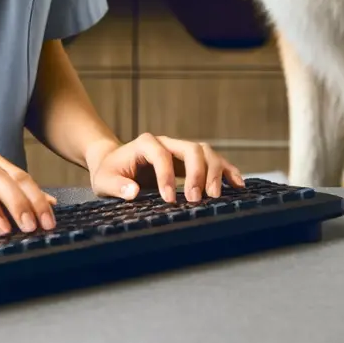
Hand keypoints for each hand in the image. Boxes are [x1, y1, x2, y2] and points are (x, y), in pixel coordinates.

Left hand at [86, 132, 243, 202]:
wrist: (115, 163)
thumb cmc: (110, 173)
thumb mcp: (105, 181)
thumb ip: (117, 186)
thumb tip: (133, 192)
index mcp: (145, 144)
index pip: (161, 155)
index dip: (166, 176)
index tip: (168, 200)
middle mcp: (167, 142)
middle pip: (192, 149)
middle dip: (198, 173)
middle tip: (197, 199)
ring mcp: (181, 150)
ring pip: (206, 152)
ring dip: (215, 172)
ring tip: (215, 196)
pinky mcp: (191, 161)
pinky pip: (214, 160)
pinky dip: (228, 171)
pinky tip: (238, 184)